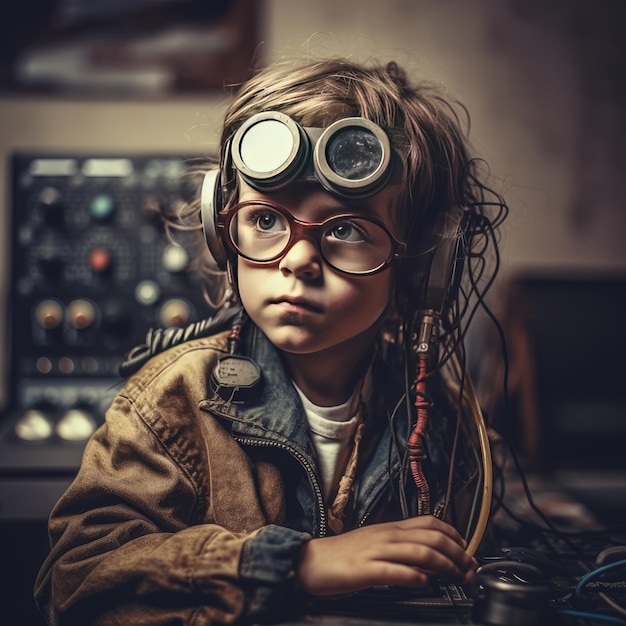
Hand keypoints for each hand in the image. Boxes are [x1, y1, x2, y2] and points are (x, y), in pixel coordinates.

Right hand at [297, 515, 475, 595]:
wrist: (310, 561)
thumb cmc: (343, 555)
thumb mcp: (374, 542)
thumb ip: (398, 545)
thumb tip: (426, 555)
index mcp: (389, 528)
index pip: (429, 522)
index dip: (454, 534)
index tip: (467, 548)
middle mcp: (386, 536)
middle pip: (431, 537)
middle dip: (457, 553)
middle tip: (469, 568)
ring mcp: (376, 551)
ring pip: (419, 552)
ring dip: (445, 565)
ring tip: (457, 577)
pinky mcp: (366, 570)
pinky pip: (396, 571)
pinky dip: (415, 576)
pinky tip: (425, 582)